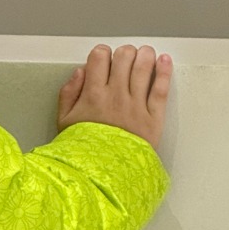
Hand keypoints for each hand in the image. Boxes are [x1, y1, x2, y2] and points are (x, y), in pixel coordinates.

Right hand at [56, 44, 171, 154]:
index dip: (102, 53)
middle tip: (126, 57)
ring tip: (145, 53)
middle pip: (124, 57)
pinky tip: (164, 61)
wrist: (103, 176)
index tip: (104, 57)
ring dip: (146, 55)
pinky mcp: (153, 117)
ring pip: (144, 67)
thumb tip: (80, 72)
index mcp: (93, 94)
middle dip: (125, 52)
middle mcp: (116, 96)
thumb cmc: (84, 152)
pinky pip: (161, 88)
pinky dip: (164, 71)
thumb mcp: (64, 122)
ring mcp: (136, 105)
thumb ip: (69, 93)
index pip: (100, 57)